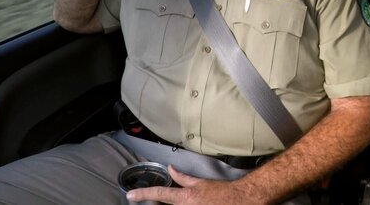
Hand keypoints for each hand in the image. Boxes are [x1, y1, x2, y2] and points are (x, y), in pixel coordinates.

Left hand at [125, 165, 263, 204]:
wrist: (239, 200)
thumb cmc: (221, 192)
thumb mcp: (200, 183)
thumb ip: (182, 178)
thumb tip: (171, 169)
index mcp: (184, 197)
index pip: (160, 193)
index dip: (143, 194)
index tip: (130, 195)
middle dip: (156, 203)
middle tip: (152, 200)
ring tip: (189, 198)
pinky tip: (192, 203)